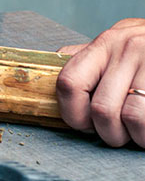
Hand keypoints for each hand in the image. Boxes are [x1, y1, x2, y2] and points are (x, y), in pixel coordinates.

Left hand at [56, 18, 144, 146]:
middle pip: (101, 110)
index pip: (69, 83)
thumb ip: (88, 61)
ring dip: (134, 137)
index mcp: (105, 43)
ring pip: (130, 119)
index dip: (72, 113)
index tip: (83, 123)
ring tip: (138, 130)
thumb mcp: (117, 45)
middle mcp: (128, 49)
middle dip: (107, 133)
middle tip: (117, 132)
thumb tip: (46, 77)